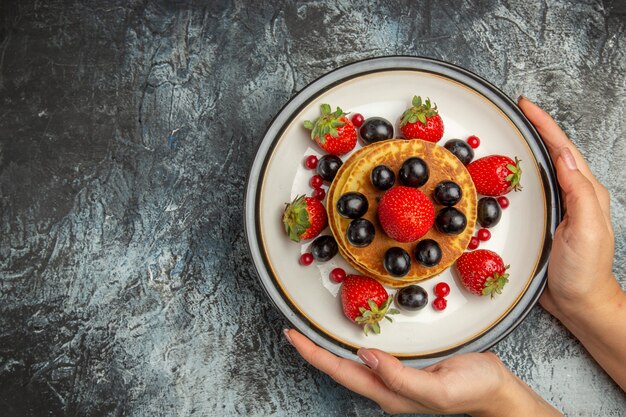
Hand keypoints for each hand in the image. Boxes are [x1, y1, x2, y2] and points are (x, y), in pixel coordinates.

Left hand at [284, 329, 561, 415]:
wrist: (496, 390)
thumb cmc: (473, 389)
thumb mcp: (439, 388)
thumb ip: (400, 377)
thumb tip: (365, 356)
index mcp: (390, 394)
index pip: (342, 372)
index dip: (315, 355)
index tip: (293, 336)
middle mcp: (386, 387)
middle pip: (340, 368)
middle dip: (314, 351)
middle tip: (293, 330)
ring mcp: (394, 377)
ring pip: (352, 362)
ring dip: (329, 347)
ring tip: (310, 331)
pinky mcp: (404, 365)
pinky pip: (370, 355)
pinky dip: (351, 343)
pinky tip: (349, 335)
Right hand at [517, 97, 618, 317]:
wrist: (579, 302)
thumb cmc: (584, 270)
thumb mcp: (586, 229)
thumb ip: (578, 192)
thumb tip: (562, 155)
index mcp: (584, 191)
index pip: (563, 149)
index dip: (545, 124)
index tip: (526, 106)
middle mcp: (571, 195)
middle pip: (552, 152)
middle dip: (534, 129)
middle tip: (513, 113)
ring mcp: (557, 208)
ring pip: (540, 170)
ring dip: (524, 149)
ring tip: (506, 134)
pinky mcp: (542, 221)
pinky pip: (528, 191)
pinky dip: (516, 177)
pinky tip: (503, 177)